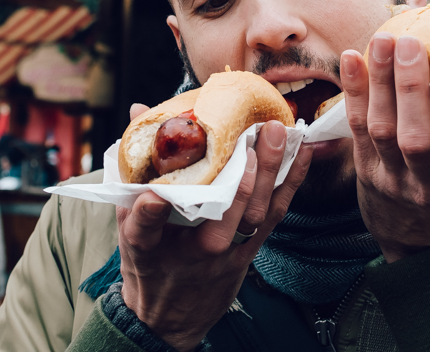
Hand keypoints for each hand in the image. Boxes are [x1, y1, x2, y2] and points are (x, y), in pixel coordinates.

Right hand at [118, 104, 312, 350]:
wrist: (170, 317)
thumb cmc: (149, 262)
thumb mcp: (127, 226)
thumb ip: (134, 170)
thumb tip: (139, 112)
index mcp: (150, 246)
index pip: (143, 229)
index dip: (147, 213)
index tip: (150, 194)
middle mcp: (194, 251)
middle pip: (222, 216)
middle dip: (242, 176)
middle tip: (253, 133)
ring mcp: (229, 252)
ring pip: (256, 214)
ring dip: (271, 172)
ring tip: (278, 133)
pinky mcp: (251, 249)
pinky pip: (275, 216)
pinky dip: (290, 184)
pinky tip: (302, 154)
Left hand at [340, 33, 429, 262]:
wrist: (417, 240)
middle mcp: (428, 186)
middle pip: (416, 138)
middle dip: (411, 89)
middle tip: (410, 44)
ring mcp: (392, 179)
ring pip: (382, 130)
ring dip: (380, 82)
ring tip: (383, 42)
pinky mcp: (364, 170)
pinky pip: (356, 129)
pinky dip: (354, 92)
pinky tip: (352, 59)